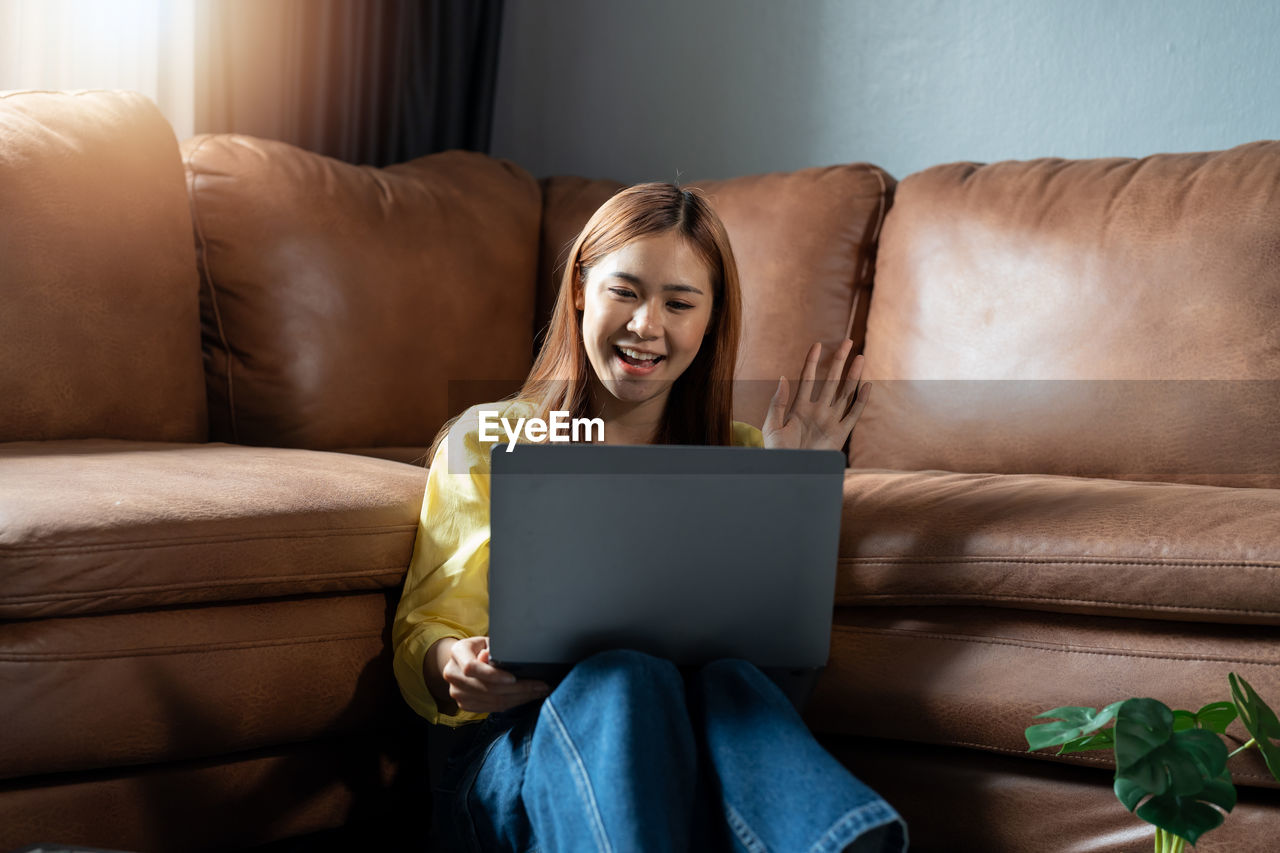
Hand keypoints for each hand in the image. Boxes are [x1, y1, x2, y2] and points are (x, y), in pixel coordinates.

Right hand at [429, 636, 549, 714]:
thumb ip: (490, 648)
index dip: (493, 675)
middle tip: (540, 686)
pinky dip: (511, 704)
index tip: (514, 677)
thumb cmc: (480, 647)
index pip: (472, 668)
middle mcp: (452, 674)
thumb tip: (488, 656)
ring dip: (519, 699)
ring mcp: (456, 692)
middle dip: (518, 689)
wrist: (463, 660)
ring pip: (491, 701)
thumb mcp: (486, 641)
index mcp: (457, 652)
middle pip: (486, 688)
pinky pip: (491, 708)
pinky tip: (526, 698)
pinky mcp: (464, 704)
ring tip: (538, 692)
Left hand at [762, 339, 870, 450]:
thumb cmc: (776, 453)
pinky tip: (867, 386)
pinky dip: (861, 401)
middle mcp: (817, 411)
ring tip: (860, 358)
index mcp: (799, 408)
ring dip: (853, 376)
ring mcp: (830, 421)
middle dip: (839, 361)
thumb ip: (777, 403)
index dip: (813, 361)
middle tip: (848, 342)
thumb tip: (783, 377)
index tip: (817, 344)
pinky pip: (853, 414)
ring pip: (844, 393)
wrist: (789, 473)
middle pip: (831, 380)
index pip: (808, 378)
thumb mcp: (771, 427)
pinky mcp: (840, 435)